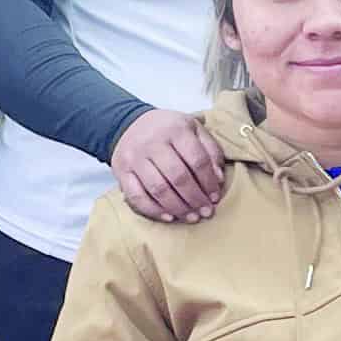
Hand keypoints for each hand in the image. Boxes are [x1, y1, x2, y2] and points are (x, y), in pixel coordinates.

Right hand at [111, 109, 230, 225]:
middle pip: (178, 177)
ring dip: (178, 208)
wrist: (129, 124)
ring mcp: (135, 158)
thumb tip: (218, 179)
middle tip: (206, 212)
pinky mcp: (121, 171)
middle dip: (195, 199)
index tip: (215, 197)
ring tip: (191, 217)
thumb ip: (210, 150)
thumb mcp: (194, 129)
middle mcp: (153, 142)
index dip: (209, 182)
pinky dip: (154, 210)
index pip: (197, 160)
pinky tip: (169, 217)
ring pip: (158, 189)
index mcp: (176, 129)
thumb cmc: (168, 130)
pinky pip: (137, 196)